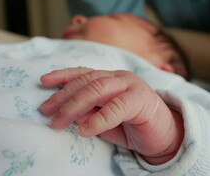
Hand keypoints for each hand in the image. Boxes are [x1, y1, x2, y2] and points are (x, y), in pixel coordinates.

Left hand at [40, 67, 184, 164]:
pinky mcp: (141, 100)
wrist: (165, 136)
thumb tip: (67, 113)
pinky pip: (116, 107)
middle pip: (86, 81)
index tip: (44, 81)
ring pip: (97, 89)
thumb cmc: (132, 126)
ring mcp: (131, 86)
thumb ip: (88, 113)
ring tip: (59, 121)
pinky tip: (85, 130)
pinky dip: (98, 119)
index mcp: (110, 78)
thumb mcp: (104, 120)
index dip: (62, 75)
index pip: (83, 72)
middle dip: (63, 96)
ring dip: (75, 106)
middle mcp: (119, 77)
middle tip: (46, 112)